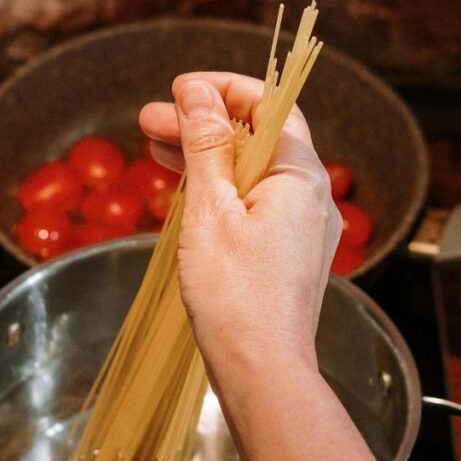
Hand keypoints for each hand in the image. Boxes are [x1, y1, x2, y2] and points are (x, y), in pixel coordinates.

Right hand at [139, 72, 340, 377]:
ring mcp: (301, 225)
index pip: (271, 104)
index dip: (222, 89)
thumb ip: (206, 144)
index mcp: (301, 174)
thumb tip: (196, 92)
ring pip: (252, 170)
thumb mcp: (210, 208)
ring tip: (155, 148)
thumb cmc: (235, 294)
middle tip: (150, 120)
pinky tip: (185, 190)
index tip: (177, 91)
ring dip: (206, 154)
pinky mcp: (286, 252)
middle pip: (258, 136)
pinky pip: (254, 202)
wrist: (262, 371)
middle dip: (204, 122)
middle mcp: (310, 194)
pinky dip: (219, 188)